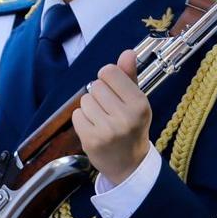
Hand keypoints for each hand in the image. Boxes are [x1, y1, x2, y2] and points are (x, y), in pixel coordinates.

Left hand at [72, 49, 151, 184]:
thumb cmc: (132, 128)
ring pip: (85, 100)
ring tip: (103, 120)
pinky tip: (94, 129)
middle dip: (99, 95)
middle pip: (96, 86)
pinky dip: (82, 120)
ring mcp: (107, 130)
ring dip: (90, 108)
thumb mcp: (136, 102)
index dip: (108, 79)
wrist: (129, 165)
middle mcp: (125, 117)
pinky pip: (76, 115)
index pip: (109, 72)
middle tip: (110, 111)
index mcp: (139, 104)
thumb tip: (127, 52)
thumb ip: (129, 76)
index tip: (115, 91)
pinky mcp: (91, 140)